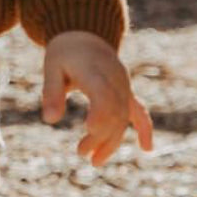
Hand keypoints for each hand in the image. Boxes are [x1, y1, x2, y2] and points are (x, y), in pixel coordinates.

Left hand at [41, 30, 153, 166]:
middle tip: (81, 153)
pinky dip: (144, 128)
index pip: (103, 94)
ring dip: (112, 141)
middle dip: (100, 136)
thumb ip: (51, 92)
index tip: (90, 130)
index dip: (100, 112)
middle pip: (114, 112)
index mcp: (95, 71)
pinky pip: (139, 110)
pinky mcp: (126, 92)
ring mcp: (123, 86)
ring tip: (95, 161)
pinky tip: (147, 149)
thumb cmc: (65, 53)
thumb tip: (49, 120)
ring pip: (124, 117)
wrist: (86, 35)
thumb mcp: (51, 67)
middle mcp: (115, 79)